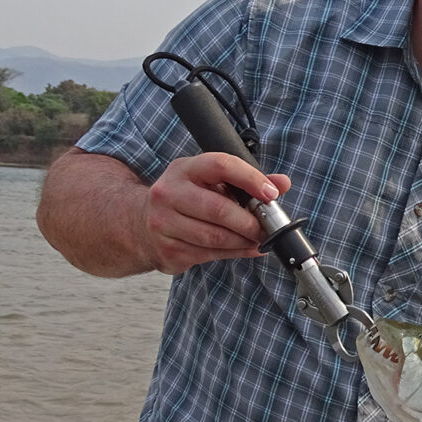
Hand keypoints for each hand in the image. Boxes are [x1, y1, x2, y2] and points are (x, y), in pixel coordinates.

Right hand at [143, 152, 291, 274]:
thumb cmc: (185, 199)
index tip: (271, 194)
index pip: (220, 165)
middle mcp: (169, 193)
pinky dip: (233, 254)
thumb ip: (247, 181)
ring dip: (243, 242)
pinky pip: (208, 255)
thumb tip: (282, 184)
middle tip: (266, 228)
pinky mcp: (167, 249)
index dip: (250, 179)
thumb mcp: (210, 181)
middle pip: (219, 209)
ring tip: (258, 240)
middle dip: (249, 222)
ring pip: (215, 237)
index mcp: (184, 169)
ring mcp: (164, 223)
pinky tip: (245, 249)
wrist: (140, 224)